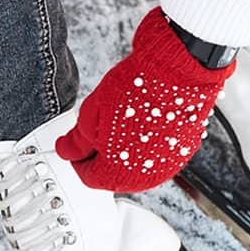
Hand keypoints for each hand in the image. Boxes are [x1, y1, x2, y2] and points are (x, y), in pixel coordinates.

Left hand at [55, 8, 234, 191]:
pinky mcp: (182, 152)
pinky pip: (156, 155)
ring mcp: (166, 167)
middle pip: (113, 175)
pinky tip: (143, 122)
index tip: (79, 143)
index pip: (87, 177)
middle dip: (103, 155)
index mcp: (117, 174)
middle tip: (101, 128)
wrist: (177, 72)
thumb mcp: (91, 115)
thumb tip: (67, 150)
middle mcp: (144, 178)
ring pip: (135, 166)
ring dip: (125, 150)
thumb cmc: (138, 91)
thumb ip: (76, 142)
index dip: (79, 158)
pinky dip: (148, 143)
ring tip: (124, 121)